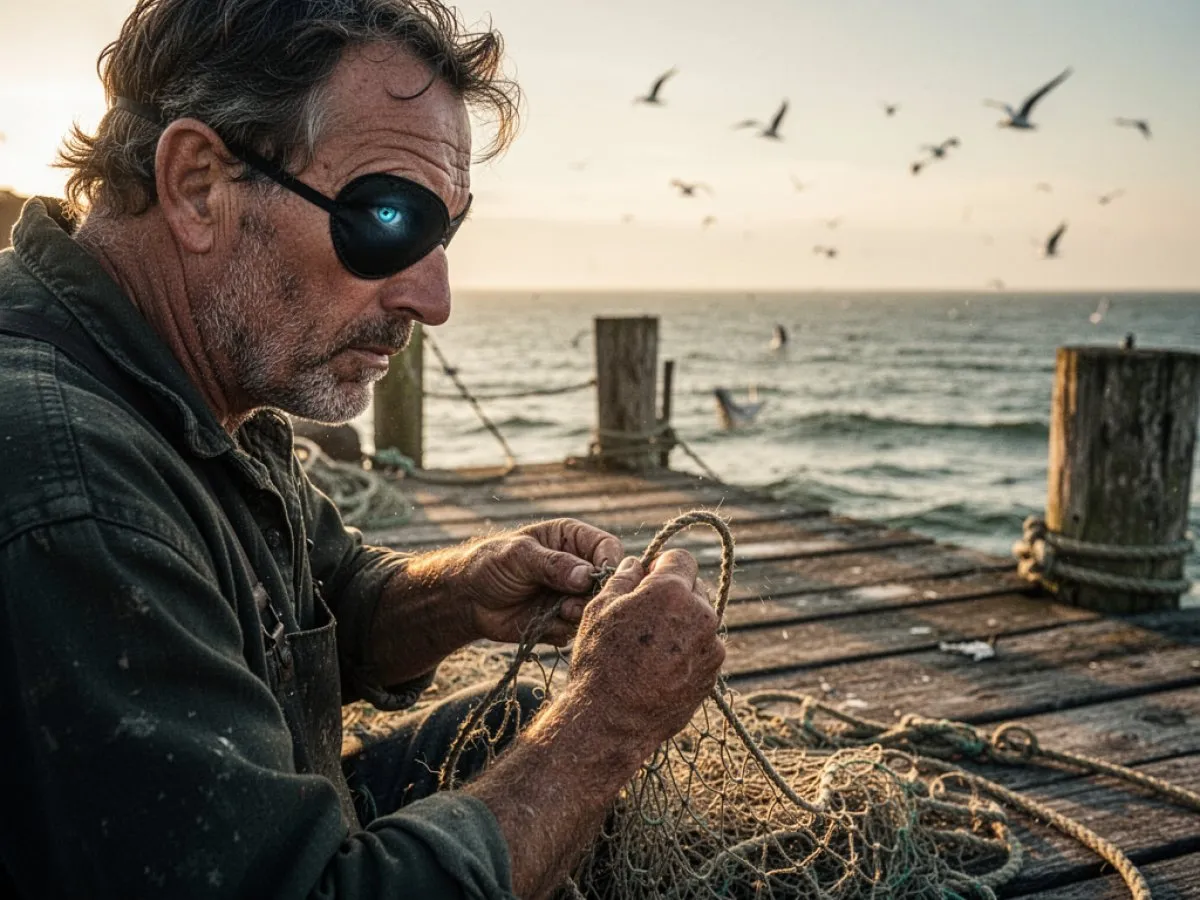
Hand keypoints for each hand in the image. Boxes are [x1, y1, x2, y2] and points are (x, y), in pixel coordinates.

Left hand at [454, 518, 621, 645]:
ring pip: (593, 609)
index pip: (607, 547)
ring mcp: (570, 596)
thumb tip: (586, 576)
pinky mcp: (561, 621)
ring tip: (556, 611)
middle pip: (607, 582)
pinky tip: (541, 622)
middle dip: (592, 595)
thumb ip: (552, 564)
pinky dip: (561, 629)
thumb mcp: (519, 556)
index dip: (609, 563)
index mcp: (572, 540)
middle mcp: (577, 567)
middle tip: (571, 603)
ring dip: (576, 614)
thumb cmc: (491, 564)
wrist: (468, 599)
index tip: (597, 578)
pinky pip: (574, 630)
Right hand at [565, 550, 724, 754]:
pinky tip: (659, 668)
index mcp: (672, 592)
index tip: (647, 579)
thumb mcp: (599, 609)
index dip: (661, 565)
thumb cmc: (600, 661)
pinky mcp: (712, 675)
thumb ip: (623, 578)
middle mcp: (701, 615)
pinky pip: (703, 651)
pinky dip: (687, 652)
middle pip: (695, 588)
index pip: (682, 558)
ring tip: (650, 647)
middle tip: (644, 615)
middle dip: (674, 594)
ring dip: (682, 624)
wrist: (611, 721)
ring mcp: (711, 648)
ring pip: (700, 621)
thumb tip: (637, 564)